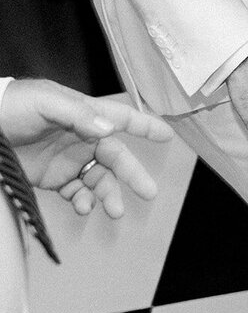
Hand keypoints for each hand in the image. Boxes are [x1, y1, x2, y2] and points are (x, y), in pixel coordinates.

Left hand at [1, 79, 171, 218]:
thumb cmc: (11, 105)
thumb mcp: (44, 102)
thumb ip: (77, 115)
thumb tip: (108, 130)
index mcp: (84, 115)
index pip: (121, 118)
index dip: (145, 126)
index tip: (167, 136)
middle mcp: (82, 138)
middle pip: (116, 157)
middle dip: (133, 175)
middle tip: (148, 192)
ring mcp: (69, 160)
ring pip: (100, 180)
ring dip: (109, 195)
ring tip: (113, 210)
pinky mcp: (55, 178)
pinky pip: (78, 193)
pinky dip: (84, 202)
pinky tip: (83, 207)